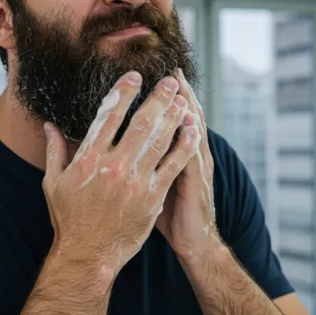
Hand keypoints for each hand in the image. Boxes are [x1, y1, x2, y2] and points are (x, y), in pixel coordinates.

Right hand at [42, 71, 200, 276]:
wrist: (88, 254)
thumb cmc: (69, 219)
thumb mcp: (53, 183)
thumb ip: (54, 151)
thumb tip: (50, 126)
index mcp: (88, 158)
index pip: (109, 116)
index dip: (123, 92)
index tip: (134, 77)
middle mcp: (114, 166)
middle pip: (141, 122)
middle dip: (157, 98)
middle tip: (168, 82)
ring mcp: (136, 181)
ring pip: (160, 140)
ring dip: (173, 116)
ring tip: (182, 99)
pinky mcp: (153, 197)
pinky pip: (172, 166)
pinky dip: (183, 146)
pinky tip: (191, 130)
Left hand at [155, 69, 218, 262]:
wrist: (194, 242)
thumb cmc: (170, 214)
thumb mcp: (157, 183)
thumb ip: (144, 160)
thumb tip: (119, 144)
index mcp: (173, 154)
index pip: (168, 120)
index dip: (162, 100)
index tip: (153, 79)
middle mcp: (188, 156)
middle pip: (184, 118)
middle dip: (178, 95)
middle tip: (172, 72)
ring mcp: (195, 168)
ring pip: (193, 132)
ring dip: (188, 110)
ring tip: (181, 89)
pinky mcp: (196, 185)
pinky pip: (193, 159)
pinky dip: (192, 140)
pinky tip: (189, 125)